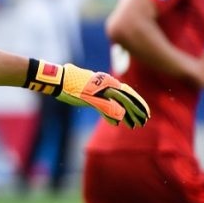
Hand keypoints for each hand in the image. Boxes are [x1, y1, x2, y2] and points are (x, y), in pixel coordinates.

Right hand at [26, 61, 150, 127]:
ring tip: (137, 124)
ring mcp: (99, 91)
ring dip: (130, 114)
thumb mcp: (89, 84)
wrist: (58, 78)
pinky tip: (117, 124)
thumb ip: (98, 92)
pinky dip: (112, 116)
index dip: (136, 101)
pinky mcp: (90, 98)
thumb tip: (103, 101)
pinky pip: (105, 109)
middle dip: (138, 108)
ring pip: (120, 103)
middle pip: (127, 97)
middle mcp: (106, 84)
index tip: (143, 109)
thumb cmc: (71, 80)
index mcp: (106, 80)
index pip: (127, 91)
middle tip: (145, 118)